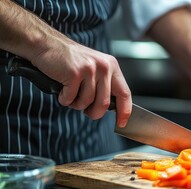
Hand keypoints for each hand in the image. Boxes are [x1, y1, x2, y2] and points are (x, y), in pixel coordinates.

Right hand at [0, 1, 131, 126]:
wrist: (47, 44)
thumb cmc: (69, 61)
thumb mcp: (95, 68)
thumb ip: (105, 84)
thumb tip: (112, 108)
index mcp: (112, 66)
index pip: (125, 93)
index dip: (124, 111)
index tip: (122, 123)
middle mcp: (104, 67)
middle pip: (104, 104)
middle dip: (93, 112)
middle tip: (85, 111)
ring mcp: (89, 69)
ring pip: (87, 102)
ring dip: (75, 104)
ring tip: (70, 92)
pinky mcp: (74, 73)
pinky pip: (70, 98)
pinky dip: (64, 98)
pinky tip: (61, 86)